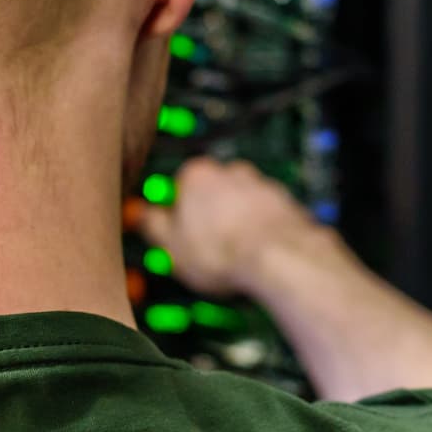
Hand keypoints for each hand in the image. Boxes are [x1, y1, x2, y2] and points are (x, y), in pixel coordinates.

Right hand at [135, 158, 330, 297]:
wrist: (279, 259)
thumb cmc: (225, 252)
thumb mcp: (171, 247)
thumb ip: (153, 225)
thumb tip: (144, 217)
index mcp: (198, 175)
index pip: (178, 186)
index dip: (177, 215)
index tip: (178, 234)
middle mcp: (232, 172)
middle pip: (212, 193)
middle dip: (208, 216)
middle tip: (204, 248)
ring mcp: (262, 185)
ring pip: (241, 203)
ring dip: (235, 223)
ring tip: (231, 256)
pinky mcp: (286, 203)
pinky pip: (265, 216)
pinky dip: (260, 231)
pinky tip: (254, 255)